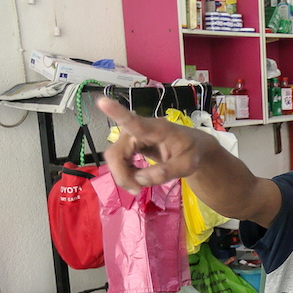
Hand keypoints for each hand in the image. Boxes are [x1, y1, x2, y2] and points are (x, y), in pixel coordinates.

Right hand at [97, 96, 213, 194]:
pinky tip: (137, 177)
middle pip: (116, 153)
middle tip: (137, 190)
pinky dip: (125, 173)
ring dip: (124, 176)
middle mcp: (138, 129)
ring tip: (140, 186)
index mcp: (157, 129)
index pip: (134, 122)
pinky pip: (117, 161)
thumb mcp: (187, 165)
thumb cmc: (190, 152)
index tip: (102, 101)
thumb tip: (140, 179)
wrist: (191, 148)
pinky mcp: (127, 144)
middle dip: (123, 175)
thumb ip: (166, 172)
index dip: (117, 113)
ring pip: (114, 158)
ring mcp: (130, 136)